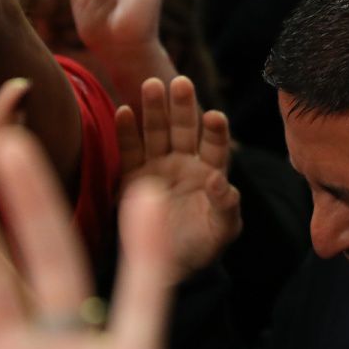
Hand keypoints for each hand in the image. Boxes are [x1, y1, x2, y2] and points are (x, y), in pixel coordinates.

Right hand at [117, 76, 241, 281]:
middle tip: (181, 83)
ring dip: (154, 110)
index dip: (215, 131)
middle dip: (183, 107)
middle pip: (185, 130)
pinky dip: (126, 132)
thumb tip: (222, 182)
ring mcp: (159, 167)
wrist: (168, 266)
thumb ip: (225, 207)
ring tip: (151, 85)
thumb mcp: (222, 230)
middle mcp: (186, 163)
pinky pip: (129, 151)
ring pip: (157, 133)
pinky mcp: (133, 178)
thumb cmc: (202, 246)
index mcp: (212, 172)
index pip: (215, 146)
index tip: (215, 116)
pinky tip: (123, 111)